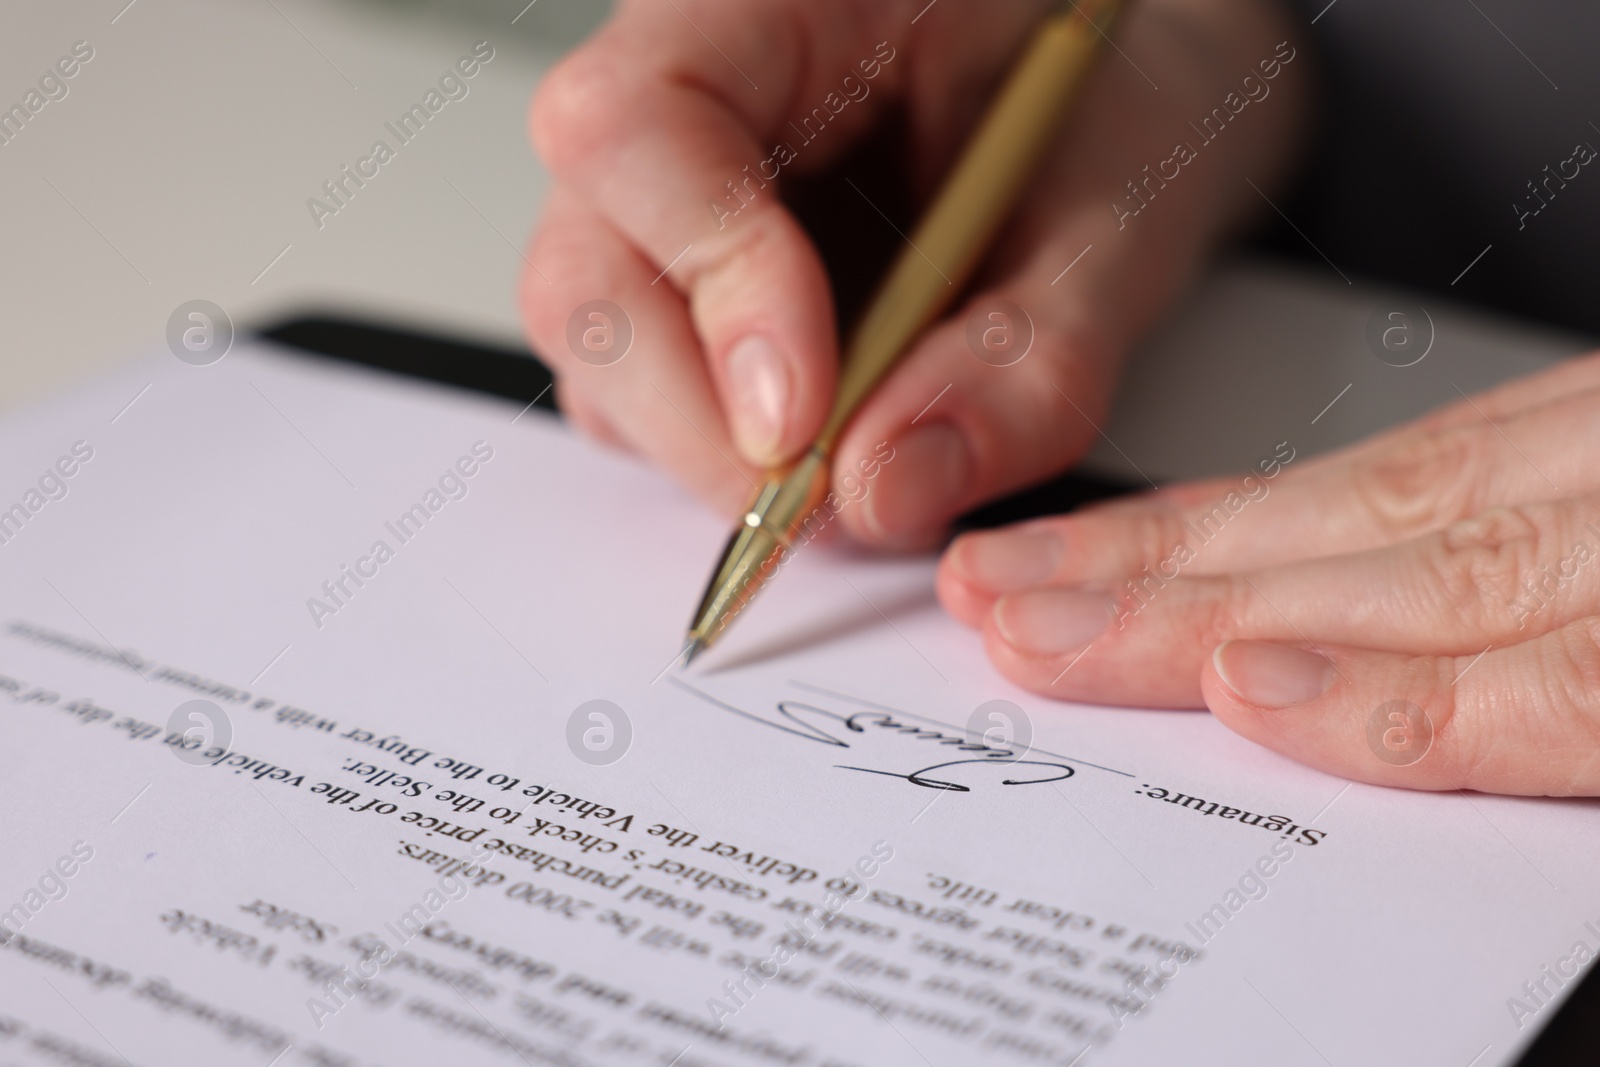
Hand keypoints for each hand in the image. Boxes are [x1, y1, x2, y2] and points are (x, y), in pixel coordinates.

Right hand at [522, 0, 1306, 544]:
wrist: (1104, 115)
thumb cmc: (1100, 115)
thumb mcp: (1115, 221)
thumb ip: (1026, 357)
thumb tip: (886, 491)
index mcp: (770, 4)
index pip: (643, 125)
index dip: (711, 278)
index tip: (801, 416)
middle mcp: (680, 94)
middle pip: (586, 270)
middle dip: (696, 418)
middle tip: (822, 500)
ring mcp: (655, 200)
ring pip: (599, 350)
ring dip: (708, 450)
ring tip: (846, 473)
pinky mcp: (671, 288)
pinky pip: (641, 395)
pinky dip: (723, 455)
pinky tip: (824, 445)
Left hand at [939, 354, 1599, 795]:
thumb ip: (1521, 552)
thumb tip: (1338, 626)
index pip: (1372, 489)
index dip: (1196, 526)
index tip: (1053, 555)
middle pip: (1354, 528)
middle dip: (1150, 570)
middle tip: (986, 594)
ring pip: (1410, 585)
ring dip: (1207, 615)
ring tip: (1038, 639)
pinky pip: (1564, 687)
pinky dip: (1402, 697)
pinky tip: (1253, 691)